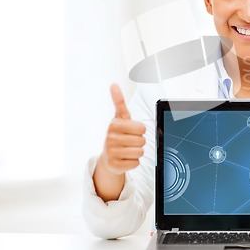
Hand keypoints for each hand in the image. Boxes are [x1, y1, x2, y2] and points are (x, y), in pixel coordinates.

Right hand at [93, 84, 145, 200]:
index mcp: (114, 124)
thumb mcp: (119, 117)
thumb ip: (118, 101)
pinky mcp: (114, 165)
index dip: (140, 130)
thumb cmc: (118, 134)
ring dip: (137, 152)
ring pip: (140, 152)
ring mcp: (111, 152)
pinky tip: (125, 159)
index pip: (142, 128)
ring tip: (128, 150)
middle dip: (139, 141)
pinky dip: (133, 162)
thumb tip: (113, 84)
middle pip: (142, 141)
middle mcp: (110, 138)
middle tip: (130, 141)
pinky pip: (135, 163)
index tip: (132, 130)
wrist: (108, 156)